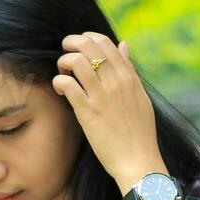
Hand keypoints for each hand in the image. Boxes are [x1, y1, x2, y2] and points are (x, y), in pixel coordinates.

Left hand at [53, 32, 168, 193]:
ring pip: (76, 61)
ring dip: (64, 62)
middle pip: (89, 45)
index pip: (105, 42)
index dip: (86, 38)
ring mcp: (102, 96)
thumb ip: (130, 70)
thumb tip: (124, 45)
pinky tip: (61, 90)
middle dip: (71, 44)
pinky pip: (67, 84)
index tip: (79, 48)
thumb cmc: (139, 132)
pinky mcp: (88, 112)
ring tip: (63, 74)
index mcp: (129, 77)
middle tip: (65, 56)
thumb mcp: (140, 96)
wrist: (138, 160)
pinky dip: (59, 82)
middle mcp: (116, 81)